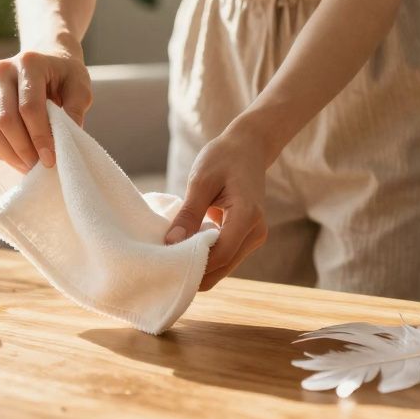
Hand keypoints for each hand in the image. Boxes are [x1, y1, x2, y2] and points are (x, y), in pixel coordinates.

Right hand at [0, 46, 91, 173]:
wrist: (47, 59)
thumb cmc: (65, 75)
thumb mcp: (81, 86)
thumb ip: (76, 110)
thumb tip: (65, 141)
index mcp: (29, 63)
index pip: (29, 107)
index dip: (39, 137)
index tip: (50, 159)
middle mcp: (2, 71)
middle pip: (5, 120)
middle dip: (23, 150)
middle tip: (39, 166)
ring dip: (8, 154)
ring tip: (28, 166)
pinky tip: (14, 157)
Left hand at [164, 125, 270, 290]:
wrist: (248, 148)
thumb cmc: (223, 158)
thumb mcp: (200, 181)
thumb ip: (188, 214)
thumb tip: (171, 243)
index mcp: (247, 216)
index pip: (221, 255)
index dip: (194, 264)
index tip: (165, 263)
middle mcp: (256, 232)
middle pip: (223, 265)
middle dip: (195, 270)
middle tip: (162, 267)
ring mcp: (254, 236)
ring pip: (225, 265)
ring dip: (200, 264)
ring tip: (171, 258)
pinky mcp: (248, 237)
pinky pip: (226, 255)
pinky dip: (207, 256)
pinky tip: (185, 248)